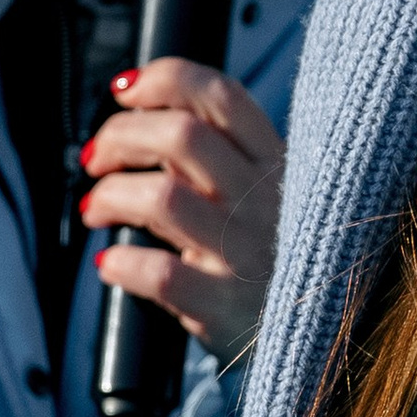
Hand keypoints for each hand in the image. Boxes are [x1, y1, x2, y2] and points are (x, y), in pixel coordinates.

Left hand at [78, 58, 284, 363]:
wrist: (320, 337)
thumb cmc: (274, 255)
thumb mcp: (268, 192)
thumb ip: (216, 154)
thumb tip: (137, 117)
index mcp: (276, 161)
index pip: (220, 96)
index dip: (162, 79)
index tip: (123, 91)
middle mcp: (265, 199)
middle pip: (180, 135)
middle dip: (120, 135)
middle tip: (96, 157)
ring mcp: (246, 253)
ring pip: (160, 197)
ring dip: (109, 195)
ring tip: (95, 209)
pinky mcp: (224, 306)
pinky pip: (160, 274)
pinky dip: (121, 264)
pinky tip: (110, 264)